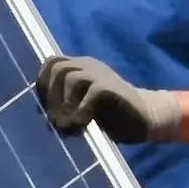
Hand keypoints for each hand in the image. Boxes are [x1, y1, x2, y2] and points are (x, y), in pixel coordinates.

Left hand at [37, 55, 180, 144]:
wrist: (146, 118)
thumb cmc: (111, 116)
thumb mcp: (81, 109)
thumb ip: (65, 108)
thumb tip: (49, 118)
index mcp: (80, 68)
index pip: (51, 63)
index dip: (42, 84)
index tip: (46, 108)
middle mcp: (88, 66)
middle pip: (58, 68)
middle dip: (51, 96)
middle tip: (57, 120)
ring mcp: (101, 74)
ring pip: (71, 78)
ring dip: (65, 104)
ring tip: (70, 125)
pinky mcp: (111, 87)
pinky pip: (90, 92)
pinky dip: (81, 111)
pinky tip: (83, 124)